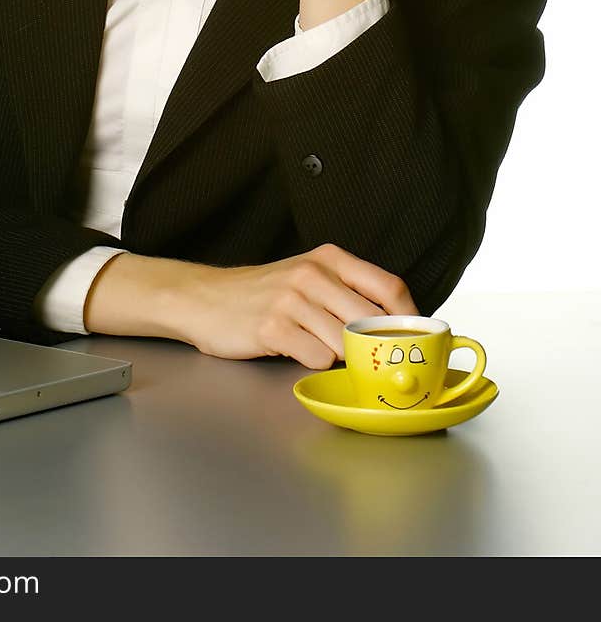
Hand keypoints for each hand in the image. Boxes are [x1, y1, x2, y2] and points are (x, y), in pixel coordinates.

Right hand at [181, 243, 419, 368]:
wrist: (205, 298)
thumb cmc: (264, 293)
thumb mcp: (308, 279)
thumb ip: (348, 294)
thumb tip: (394, 327)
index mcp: (329, 259)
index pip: (389, 287)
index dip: (409, 318)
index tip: (416, 341)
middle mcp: (312, 274)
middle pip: (371, 320)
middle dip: (377, 347)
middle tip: (376, 362)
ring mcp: (291, 299)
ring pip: (345, 343)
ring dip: (340, 357)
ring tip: (320, 348)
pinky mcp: (273, 327)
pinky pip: (316, 358)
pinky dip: (313, 362)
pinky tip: (294, 350)